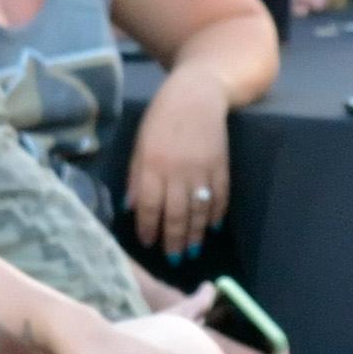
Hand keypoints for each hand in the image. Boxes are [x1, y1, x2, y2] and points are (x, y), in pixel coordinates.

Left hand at [123, 76, 231, 259]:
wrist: (198, 94)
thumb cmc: (162, 117)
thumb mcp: (140, 143)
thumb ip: (136, 176)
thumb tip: (130, 208)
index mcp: (153, 166)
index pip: (150, 207)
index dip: (149, 228)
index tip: (148, 244)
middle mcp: (177, 172)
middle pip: (176, 215)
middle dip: (174, 240)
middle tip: (174, 259)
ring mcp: (202, 171)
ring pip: (199, 211)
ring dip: (196, 234)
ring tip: (193, 251)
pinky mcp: (222, 166)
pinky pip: (220, 197)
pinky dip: (217, 214)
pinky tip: (212, 227)